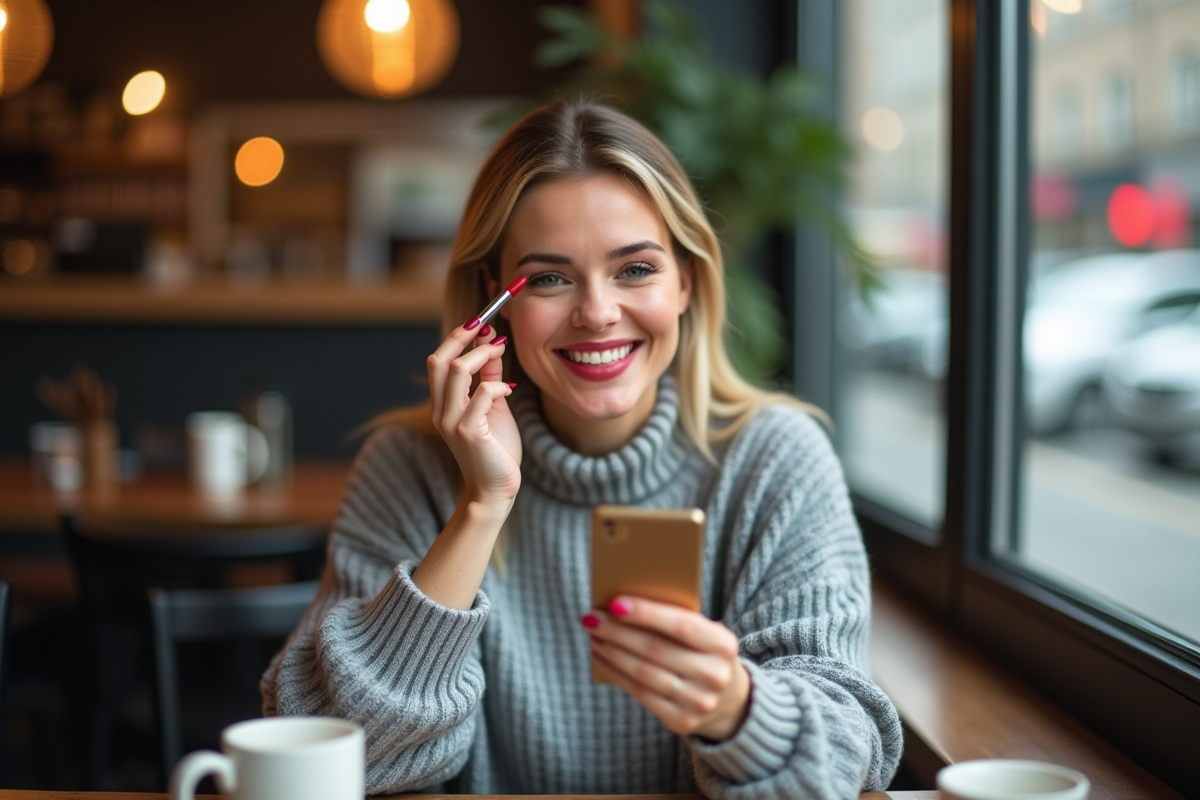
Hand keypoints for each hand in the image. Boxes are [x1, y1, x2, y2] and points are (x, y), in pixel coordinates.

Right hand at [427, 323, 521, 509]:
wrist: (495, 491)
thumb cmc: (496, 450)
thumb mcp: (492, 408)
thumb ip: (489, 378)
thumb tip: (492, 343)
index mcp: (443, 405)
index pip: (437, 360)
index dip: (457, 337)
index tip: (479, 321)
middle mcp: (441, 411)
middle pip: (438, 360)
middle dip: (461, 337)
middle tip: (485, 324)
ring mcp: (452, 422)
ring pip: (456, 371)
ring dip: (481, 354)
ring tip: (500, 350)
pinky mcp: (470, 433)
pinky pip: (482, 393)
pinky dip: (497, 385)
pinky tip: (510, 391)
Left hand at [583, 597, 750, 741]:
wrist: (730, 701)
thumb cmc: (704, 653)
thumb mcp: (705, 634)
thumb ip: (675, 619)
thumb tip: (622, 606)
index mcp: (723, 644)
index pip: (680, 625)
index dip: (646, 614)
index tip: (614, 603)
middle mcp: (714, 675)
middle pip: (655, 650)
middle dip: (617, 632)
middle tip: (591, 618)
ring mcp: (699, 702)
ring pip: (643, 674)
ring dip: (611, 653)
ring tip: (594, 637)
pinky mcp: (681, 721)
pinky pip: (640, 694)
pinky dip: (616, 674)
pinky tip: (601, 659)